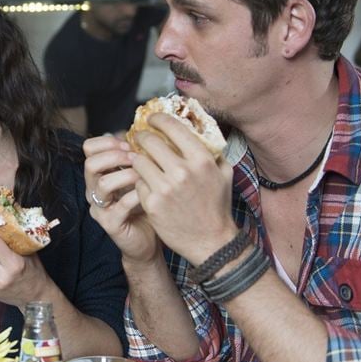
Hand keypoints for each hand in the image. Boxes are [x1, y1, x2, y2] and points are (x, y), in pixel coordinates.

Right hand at [83, 135, 160, 264]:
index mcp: (99, 173)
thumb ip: (135, 156)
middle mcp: (94, 189)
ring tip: (145, 175)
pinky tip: (150, 193)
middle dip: (115, 156)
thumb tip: (138, 131)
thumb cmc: (145, 204)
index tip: (129, 143)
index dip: (107, 141)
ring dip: (126, 175)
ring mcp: (100, 208)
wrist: (148, 240)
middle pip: (90, 163)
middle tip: (136, 157)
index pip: (89, 148)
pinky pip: (120, 206)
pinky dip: (136, 195)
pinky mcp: (110, 224)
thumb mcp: (140, 175)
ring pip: (102, 183)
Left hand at [130, 113, 235, 264]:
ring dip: (139, 160)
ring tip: (142, 162)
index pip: (172, 127)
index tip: (152, 119)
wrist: (211, 242)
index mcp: (201, 160)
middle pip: (149, 141)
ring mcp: (164, 188)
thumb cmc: (217, 206)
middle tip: (139, 139)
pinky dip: (140, 182)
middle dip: (142, 138)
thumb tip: (197, 130)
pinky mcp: (151, 204)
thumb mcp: (223, 174)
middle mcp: (182, 171)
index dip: (157, 119)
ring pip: (139, 161)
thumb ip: (212, 151)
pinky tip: (147, 185)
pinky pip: (137, 183)